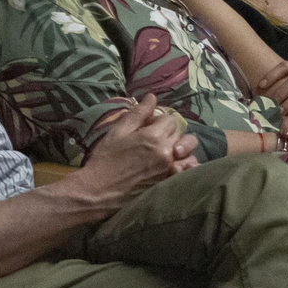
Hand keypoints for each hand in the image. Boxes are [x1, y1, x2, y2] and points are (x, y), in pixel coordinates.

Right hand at [73, 94, 198, 208]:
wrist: (99, 191)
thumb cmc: (106, 158)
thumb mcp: (119, 131)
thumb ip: (139, 113)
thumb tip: (152, 97)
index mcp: (154, 137)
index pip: (170, 119)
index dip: (158, 120)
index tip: (146, 127)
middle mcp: (167, 152)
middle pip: (179, 133)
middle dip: (168, 132)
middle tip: (152, 138)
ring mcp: (169, 170)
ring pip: (188, 153)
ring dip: (180, 149)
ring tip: (166, 151)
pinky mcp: (168, 183)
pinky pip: (186, 171)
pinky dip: (184, 166)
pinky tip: (175, 165)